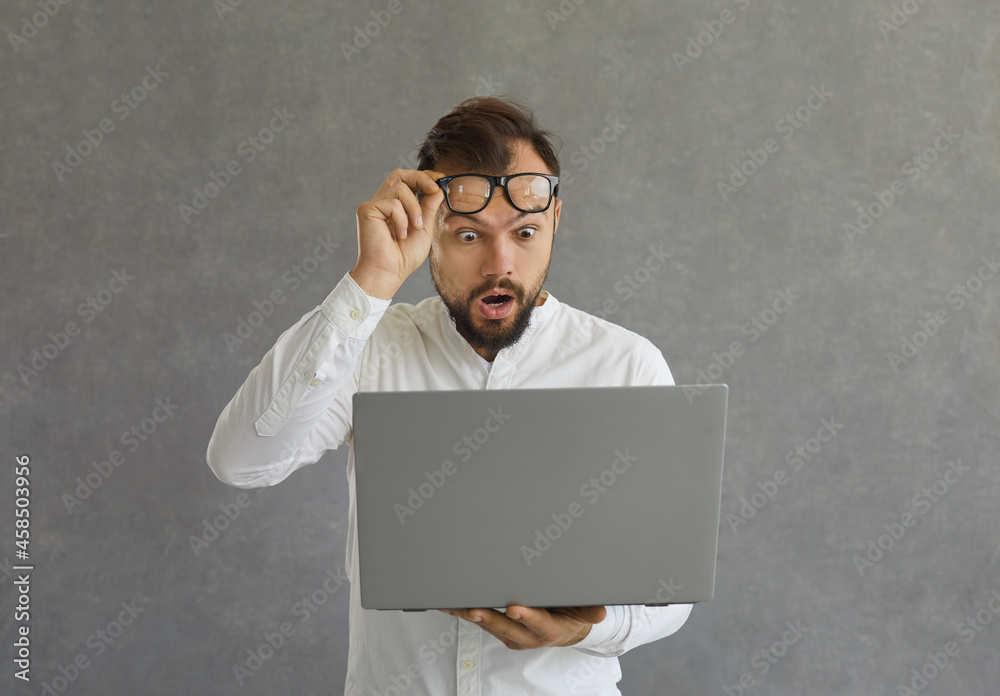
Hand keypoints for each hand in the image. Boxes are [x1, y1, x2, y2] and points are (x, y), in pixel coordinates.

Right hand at [350, 168, 446, 299]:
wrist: (388, 273)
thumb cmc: (404, 257)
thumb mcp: (423, 228)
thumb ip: (429, 207)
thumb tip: (438, 188)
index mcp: (394, 206)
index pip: (406, 180)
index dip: (423, 176)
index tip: (440, 180)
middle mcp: (381, 202)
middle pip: (399, 174)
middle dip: (420, 178)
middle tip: (434, 190)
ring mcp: (373, 205)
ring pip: (400, 188)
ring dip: (414, 208)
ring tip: (415, 228)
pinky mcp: (367, 210)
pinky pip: (392, 203)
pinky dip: (402, 220)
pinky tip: (399, 235)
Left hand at [438, 605, 606, 649]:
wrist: (564, 628)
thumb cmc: (573, 613)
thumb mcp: (586, 610)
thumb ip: (591, 610)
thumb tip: (601, 613)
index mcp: (550, 630)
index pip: (539, 625)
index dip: (527, 617)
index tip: (515, 609)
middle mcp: (528, 637)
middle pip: (507, 628)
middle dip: (490, 618)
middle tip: (475, 608)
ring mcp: (511, 635)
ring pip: (489, 626)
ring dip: (471, 615)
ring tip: (455, 603)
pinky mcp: (499, 630)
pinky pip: (480, 621)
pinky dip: (464, 612)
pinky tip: (449, 602)